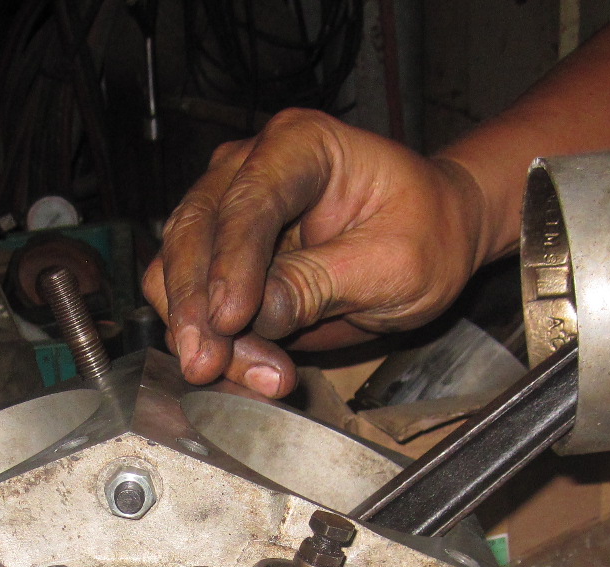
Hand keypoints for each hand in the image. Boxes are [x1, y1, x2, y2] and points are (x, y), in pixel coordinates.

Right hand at [143, 109, 488, 398]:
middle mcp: (250, 169)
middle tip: (208, 364)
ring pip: (177, 272)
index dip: (233, 261)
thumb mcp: (394, 264)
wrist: (432, 241)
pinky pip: (192, 304)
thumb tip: (258, 312)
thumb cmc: (426, 234)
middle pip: (194, 233)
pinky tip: (236, 374)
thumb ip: (322, 283)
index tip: (229, 317)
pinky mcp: (223, 261)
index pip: (250, 200)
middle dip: (196, 306)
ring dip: (197, 331)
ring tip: (237, 377)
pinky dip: (206, 342)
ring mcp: (229, 213)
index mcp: (301, 145)